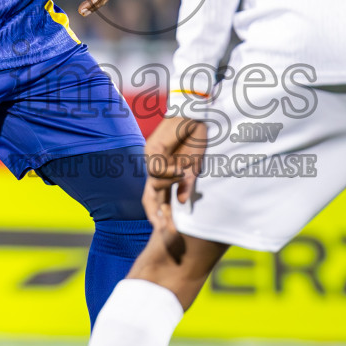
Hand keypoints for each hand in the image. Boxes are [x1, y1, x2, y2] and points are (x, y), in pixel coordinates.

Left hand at [142, 114, 208, 262]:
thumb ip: (186, 183)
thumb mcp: (193, 166)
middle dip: (155, 214)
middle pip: (149, 195)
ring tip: (181, 174)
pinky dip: (168, 172)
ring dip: (169, 183)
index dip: (162, 215)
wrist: (194, 114)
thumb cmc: (196, 139)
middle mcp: (155, 167)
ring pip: (154, 182)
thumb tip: (181, 202)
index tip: (170, 231)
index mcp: (166, 174)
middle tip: (164, 229)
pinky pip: (156, 168)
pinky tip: (178, 169)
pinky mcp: (151, 148)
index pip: (159, 198)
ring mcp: (151, 158)